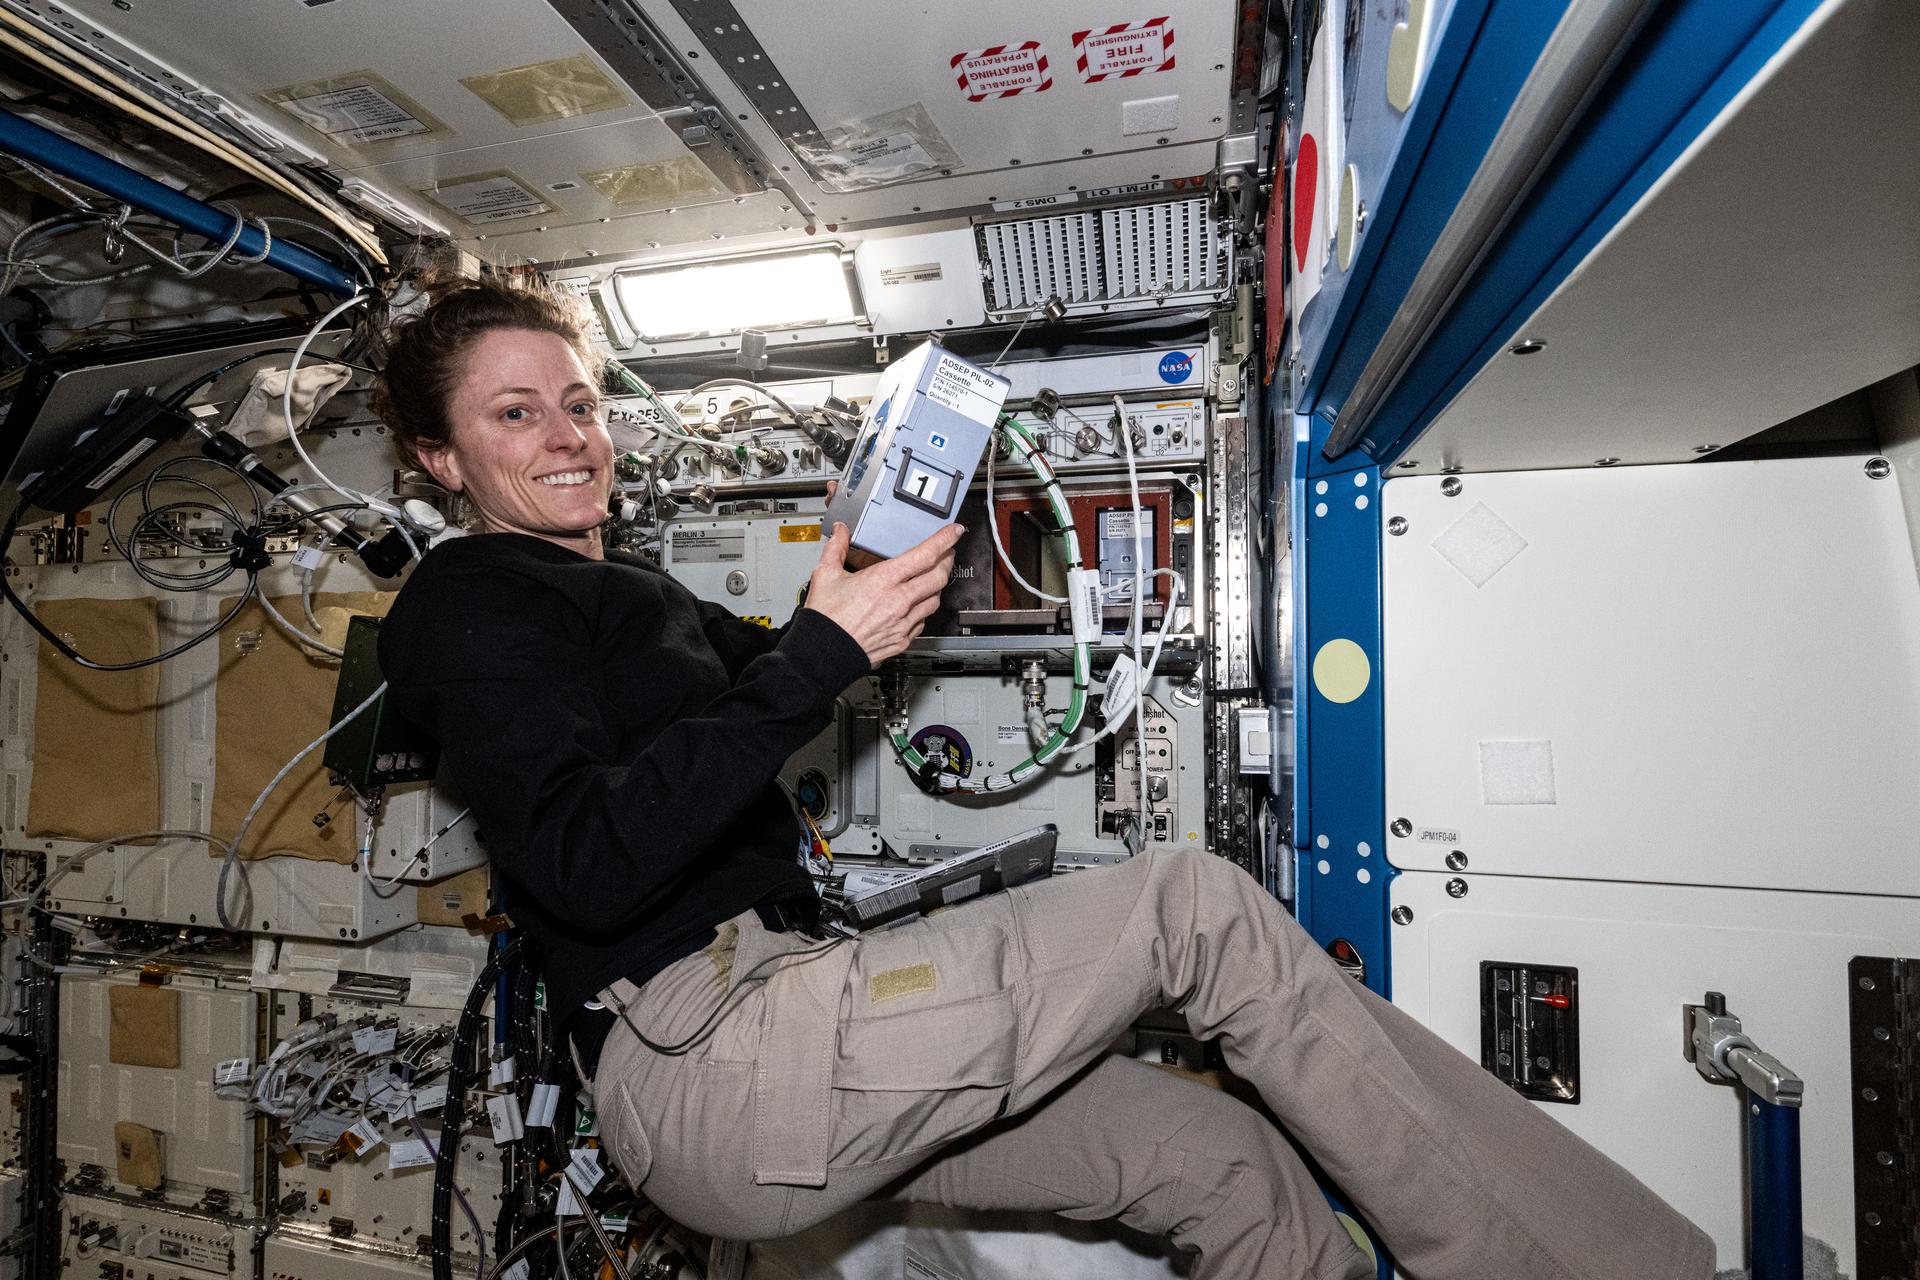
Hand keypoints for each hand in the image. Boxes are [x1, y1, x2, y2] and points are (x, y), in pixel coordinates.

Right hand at [805, 521, 961, 664]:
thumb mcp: (826, 574)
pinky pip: (923, 621)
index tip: (953, 532)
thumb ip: (836, 547)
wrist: (824, 653)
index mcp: (883, 580)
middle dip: (947, 561)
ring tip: (934, 577)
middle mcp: (898, 601)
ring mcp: (903, 622)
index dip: (944, 540)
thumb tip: (841, 531)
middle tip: (947, 552)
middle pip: (938, 577)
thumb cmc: (826, 619)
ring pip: (935, 600)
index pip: (925, 555)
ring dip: (938, 586)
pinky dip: (924, 610)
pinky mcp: (902, 640)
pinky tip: (918, 605)